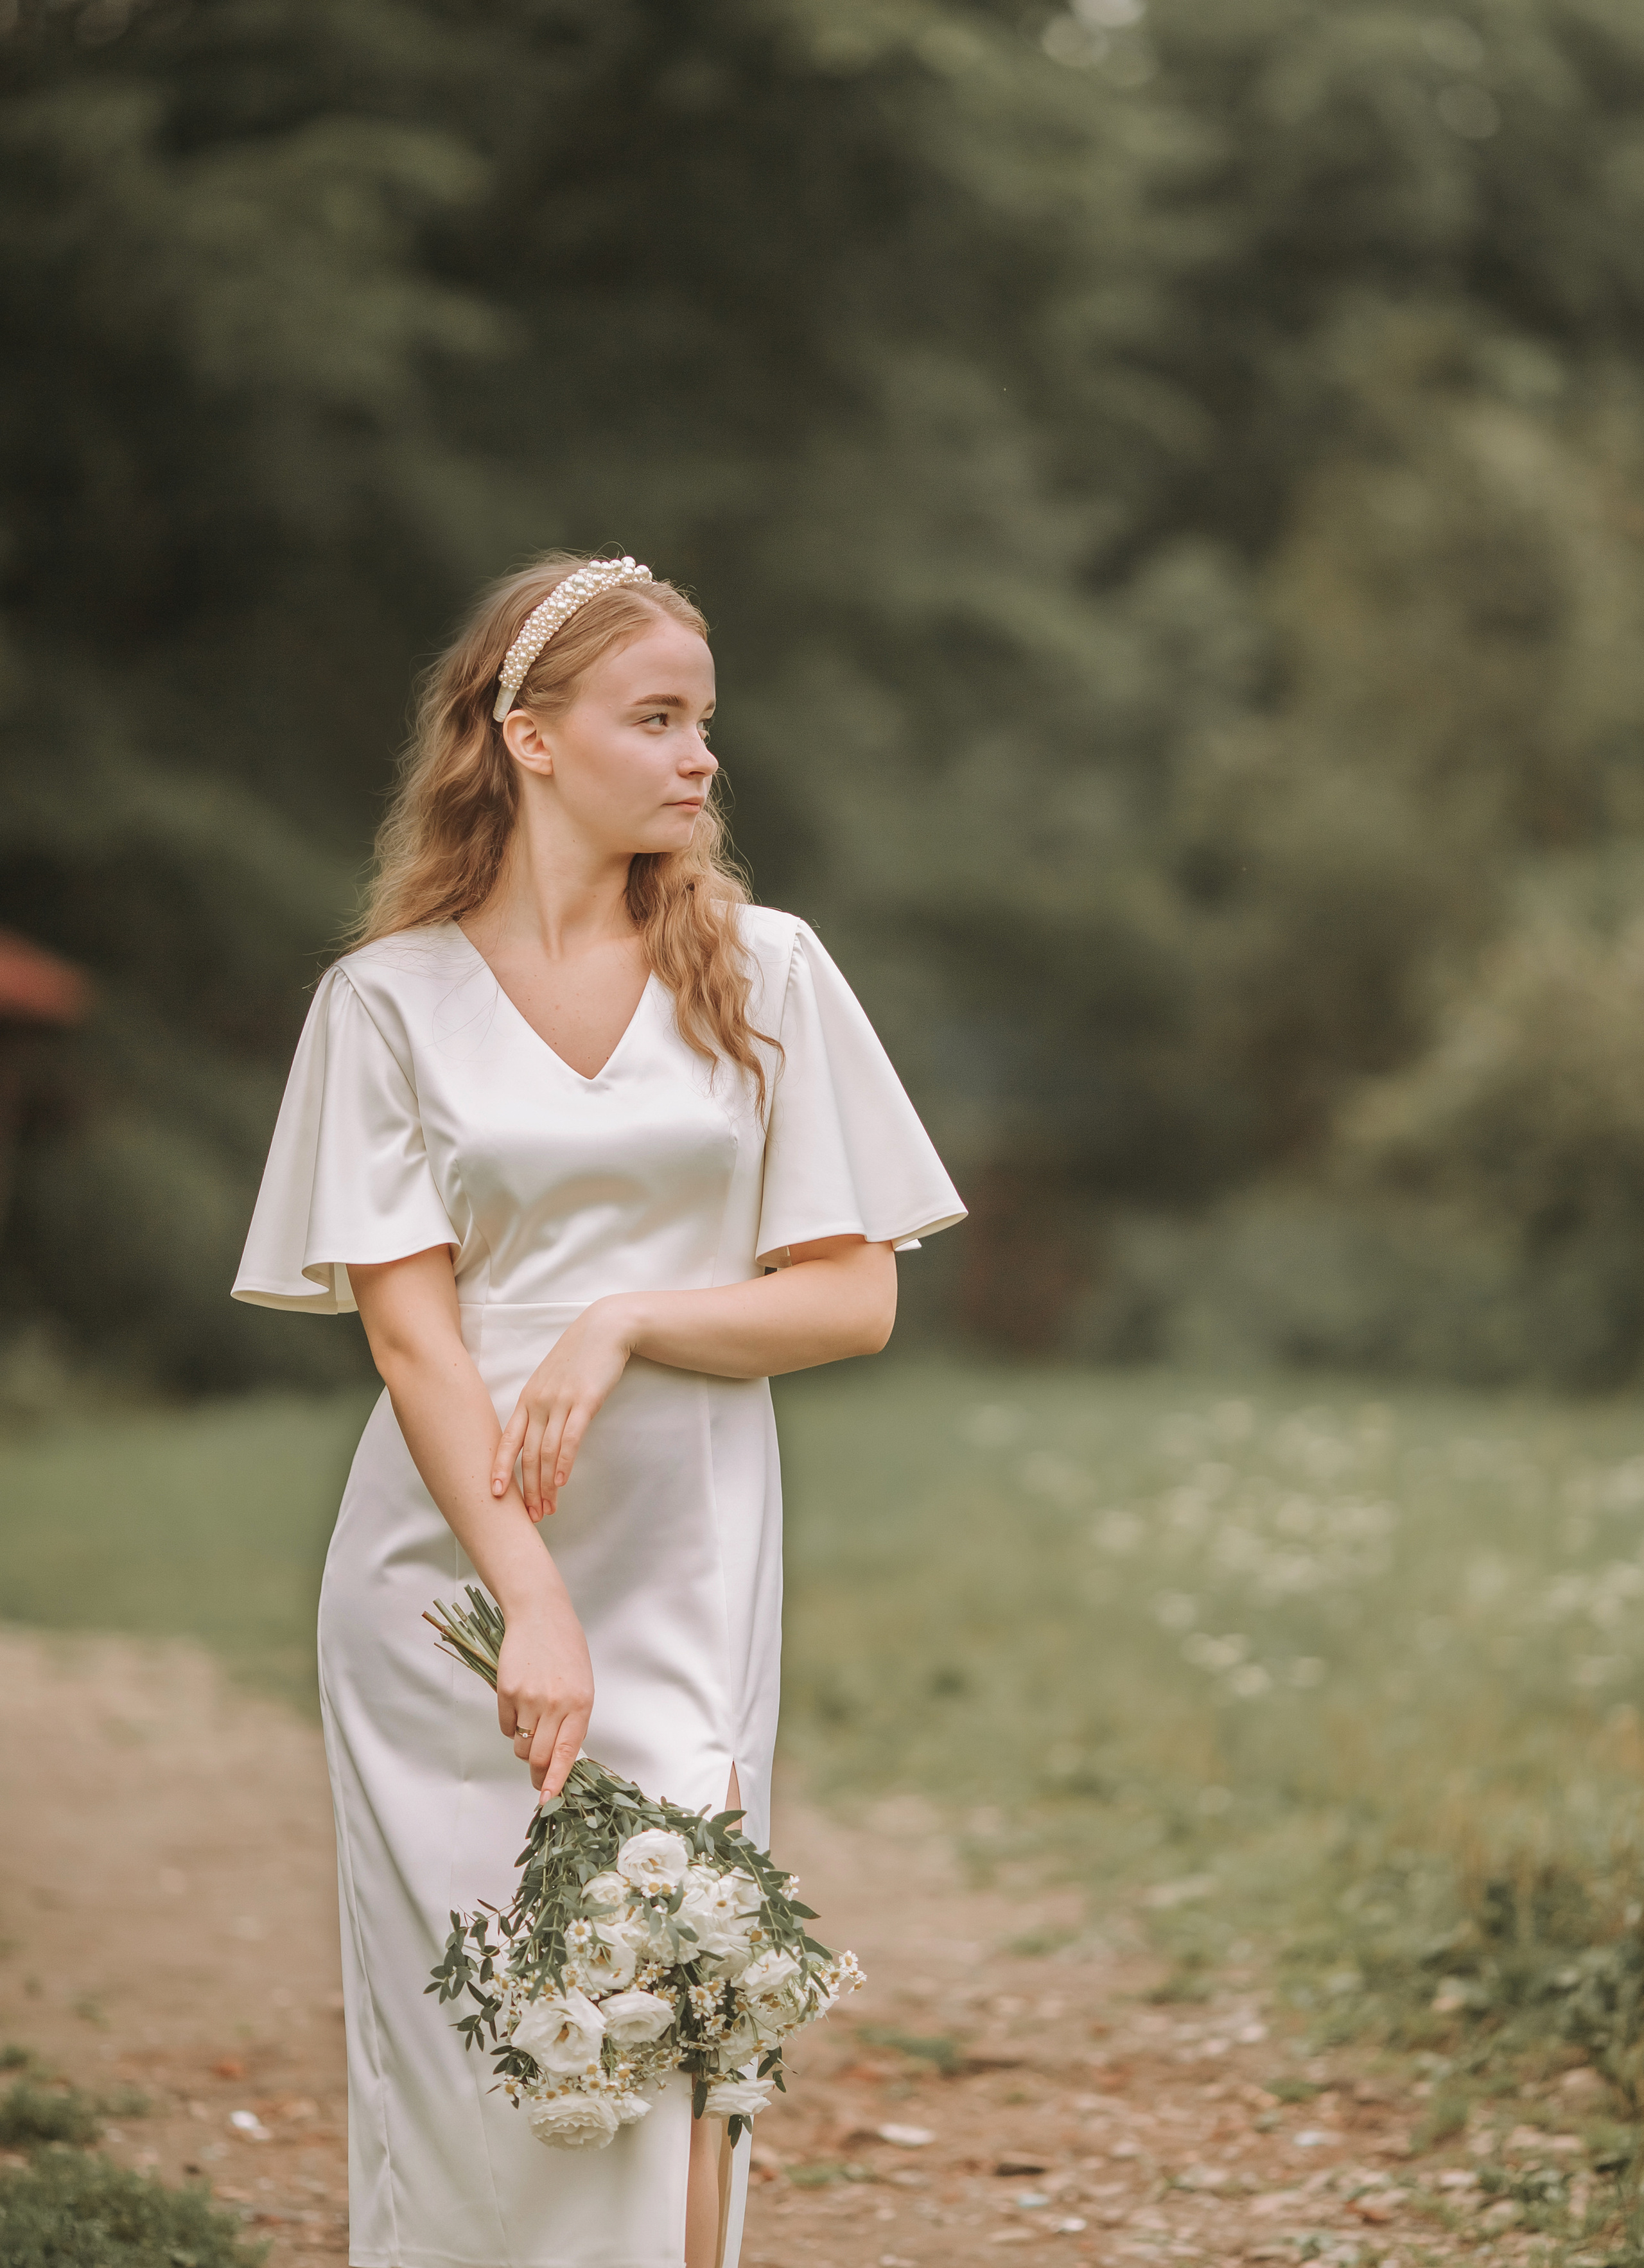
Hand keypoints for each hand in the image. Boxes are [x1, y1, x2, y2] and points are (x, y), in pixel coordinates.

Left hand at [491, 1297, 637, 1520]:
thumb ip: (542, 1407)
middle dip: (527, 1489)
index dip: (499, 1468)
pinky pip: (570, 1437)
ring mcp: (560, 1401)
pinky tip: (562, 1482)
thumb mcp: (552, 1381)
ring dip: (545, 1484)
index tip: (494, 1494)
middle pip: (527, 1453)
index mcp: (527, 1399)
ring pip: (546, 1451)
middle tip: (531, 1516)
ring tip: (548, 1509)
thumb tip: (538, 1437)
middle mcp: (538, 1402)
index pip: (507, 1440)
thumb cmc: (579, 1358)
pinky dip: (564, 1462)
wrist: (604, 1329)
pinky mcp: (584, 1400)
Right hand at [496, 1593, 594, 1796]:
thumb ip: (574, 1720)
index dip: (556, 1781)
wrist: (540, 1614)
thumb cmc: (565, 1649)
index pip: (566, 1753)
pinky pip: (505, 1726)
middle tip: (538, 1778)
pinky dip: (510, 1726)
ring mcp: (528, 1697)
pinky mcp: (506, 1691)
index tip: (549, 1800)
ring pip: (520, 1744)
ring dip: (524, 1746)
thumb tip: (562, 1757)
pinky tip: (519, 1706)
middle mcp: (555, 1703)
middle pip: (538, 1756)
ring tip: (531, 1725)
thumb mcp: (582, 1684)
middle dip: (537, 1774)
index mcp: (580, 1703)